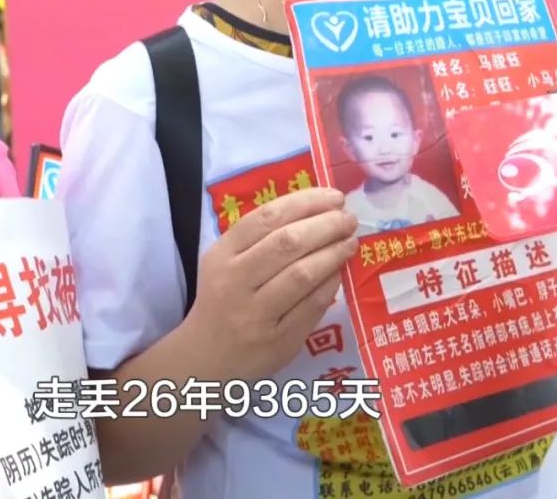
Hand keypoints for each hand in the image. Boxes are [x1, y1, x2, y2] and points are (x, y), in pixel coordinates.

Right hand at [183, 187, 357, 382]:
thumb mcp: (227, 263)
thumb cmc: (224, 299)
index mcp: (222, 255)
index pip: (266, 217)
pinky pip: (312, 306)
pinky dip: (331, 284)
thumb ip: (262, 238)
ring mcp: (255, 314)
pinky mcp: (277, 341)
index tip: (333, 197)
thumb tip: (318, 211)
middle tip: (348, 219)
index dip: (305, 202)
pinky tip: (340, 272)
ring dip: (333, 253)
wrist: (206, 358)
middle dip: (325, 225)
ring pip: (302, 274)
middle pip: (287, 243)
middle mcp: (235, 282)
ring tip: (351, 242)